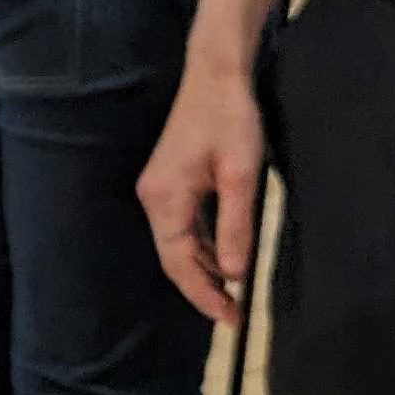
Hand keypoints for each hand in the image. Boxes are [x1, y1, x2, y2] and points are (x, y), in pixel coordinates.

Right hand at [139, 51, 263, 326]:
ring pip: (178, 242)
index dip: (203, 294)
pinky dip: (203, 244)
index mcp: (166, 199)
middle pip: (173, 256)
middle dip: (202, 286)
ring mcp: (158, 188)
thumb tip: (234, 273)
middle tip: (233, 313)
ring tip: (233, 289)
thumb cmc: (230, 120)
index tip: (229, 319)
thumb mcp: (241, 176)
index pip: (179, 262)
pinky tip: (225, 252)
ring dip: (204, 266)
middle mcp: (153, 197)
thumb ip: (235, 225)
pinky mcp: (168, 180)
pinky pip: (182, 224)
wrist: (215, 74)